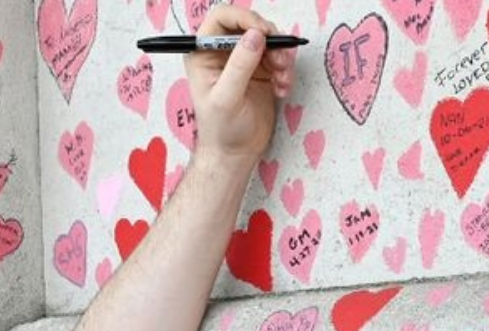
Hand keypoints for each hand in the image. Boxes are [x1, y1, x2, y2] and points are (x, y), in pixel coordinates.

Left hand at [183, 5, 296, 165]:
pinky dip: (285, 70)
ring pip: (268, 40)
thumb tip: (255, 36)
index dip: (243, 18)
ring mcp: (243, 60)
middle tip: (280, 56)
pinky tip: (282, 89)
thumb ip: (239, 65)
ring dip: (281, 55)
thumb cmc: (221, 130)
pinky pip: (279, 57)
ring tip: (282, 78)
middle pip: (250, 25)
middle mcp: (222, 52)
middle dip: (269, 38)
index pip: (222, 18)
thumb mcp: (226, 98)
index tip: (262, 32)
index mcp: (203, 54)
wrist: (235, 154)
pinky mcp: (260, 71)